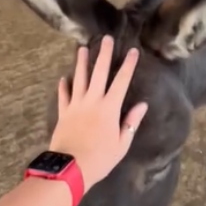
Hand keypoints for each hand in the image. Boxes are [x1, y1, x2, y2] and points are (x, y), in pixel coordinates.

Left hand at [49, 36, 147, 189]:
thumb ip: (131, 122)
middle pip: (98, 73)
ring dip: (81, 62)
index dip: (128, 65)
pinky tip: (64, 78)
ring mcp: (75, 105)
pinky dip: (63, 86)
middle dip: (103, 54)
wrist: (71, 167)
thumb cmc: (101, 158)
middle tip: (105, 39)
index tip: (132, 51)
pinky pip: (63, 95)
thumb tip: (142, 105)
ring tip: (81, 48)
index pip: (121, 81)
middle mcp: (92, 101)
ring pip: (78, 78)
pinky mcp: (63, 113)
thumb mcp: (122, 143)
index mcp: (109, 108)